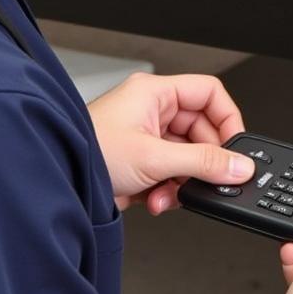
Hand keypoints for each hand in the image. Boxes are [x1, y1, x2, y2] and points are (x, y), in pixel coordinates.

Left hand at [87, 72, 252, 212]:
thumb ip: (203, 162)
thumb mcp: (155, 158)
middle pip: (200, 130)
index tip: (235, 148)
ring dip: (182, 180)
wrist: (54, 184)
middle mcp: (151, 110)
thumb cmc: (87, 154)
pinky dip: (167, 190)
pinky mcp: (138, 161)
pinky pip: (169, 172)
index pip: (209, 94)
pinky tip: (155, 200)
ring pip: (185, 155)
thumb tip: (238, 165)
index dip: (227, 119)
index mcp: (155, 93)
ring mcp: (143, 136)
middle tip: (206, 179)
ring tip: (169, 193)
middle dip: (200, 161)